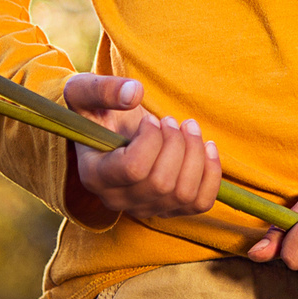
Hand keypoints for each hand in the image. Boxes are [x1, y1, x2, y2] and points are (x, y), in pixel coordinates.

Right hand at [63, 74, 220, 223]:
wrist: (110, 128)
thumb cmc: (97, 109)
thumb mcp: (86, 91)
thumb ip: (103, 89)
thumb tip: (134, 94)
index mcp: (94, 175)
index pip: (133, 169)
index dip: (151, 139)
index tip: (150, 119)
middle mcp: (117, 199)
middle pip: (161, 183)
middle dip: (176, 143)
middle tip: (170, 120)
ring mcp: (145, 208)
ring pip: (183, 194)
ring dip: (195, 153)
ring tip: (188, 127)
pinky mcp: (169, 208)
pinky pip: (200, 203)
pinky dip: (211, 173)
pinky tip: (207, 146)